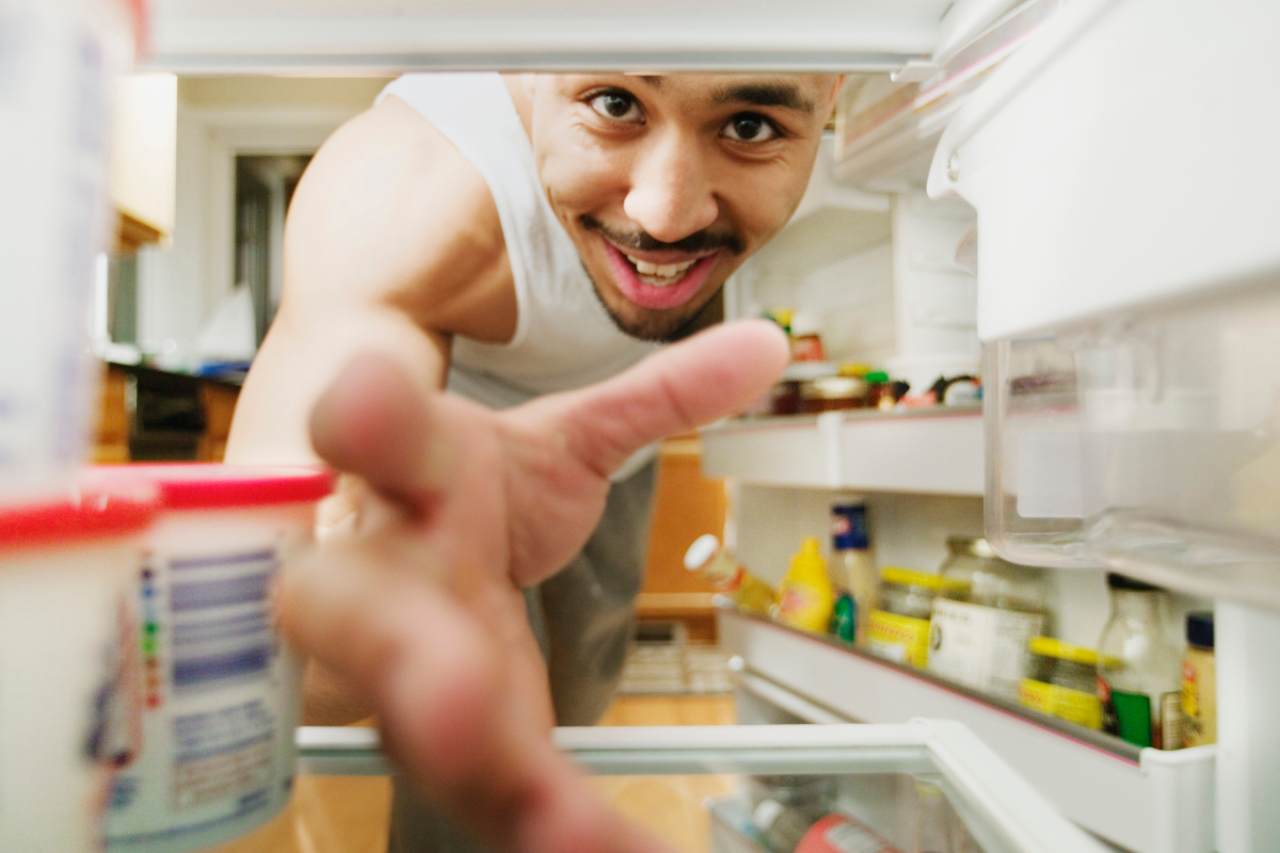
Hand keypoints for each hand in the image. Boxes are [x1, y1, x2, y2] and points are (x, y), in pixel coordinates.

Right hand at [274, 320, 786, 851]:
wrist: (391, 547)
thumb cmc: (460, 491)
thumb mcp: (559, 440)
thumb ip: (657, 400)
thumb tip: (765, 348)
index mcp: (411, 472)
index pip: (375, 435)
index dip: (364, 419)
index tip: (360, 402)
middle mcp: (383, 569)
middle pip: (362, 611)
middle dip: (401, 652)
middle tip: (455, 707)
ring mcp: (397, 665)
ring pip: (409, 724)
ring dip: (481, 776)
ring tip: (575, 835)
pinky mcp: (437, 732)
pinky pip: (490, 786)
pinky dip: (553, 826)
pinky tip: (615, 852)